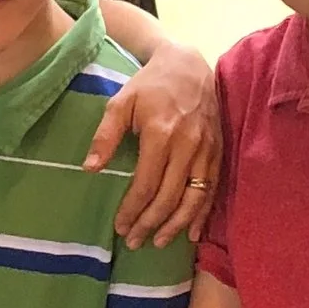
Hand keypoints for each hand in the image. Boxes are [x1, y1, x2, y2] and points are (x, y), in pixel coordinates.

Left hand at [84, 38, 221, 243]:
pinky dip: (202, 213)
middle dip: (150, 223)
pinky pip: (212, 189)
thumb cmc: (150, 85)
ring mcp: (207, 150)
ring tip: (159, 242)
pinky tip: (191, 232)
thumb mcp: (120, 103)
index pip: (146, 184)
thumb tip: (90, 169)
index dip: (132, 210)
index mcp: (161, 134)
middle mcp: (188, 145)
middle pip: (169, 197)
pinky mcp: (218, 151)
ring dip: (176, 225)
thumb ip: (105, 136)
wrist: (189, 65)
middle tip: (134, 242)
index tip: (119, 227)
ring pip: (194, 198)